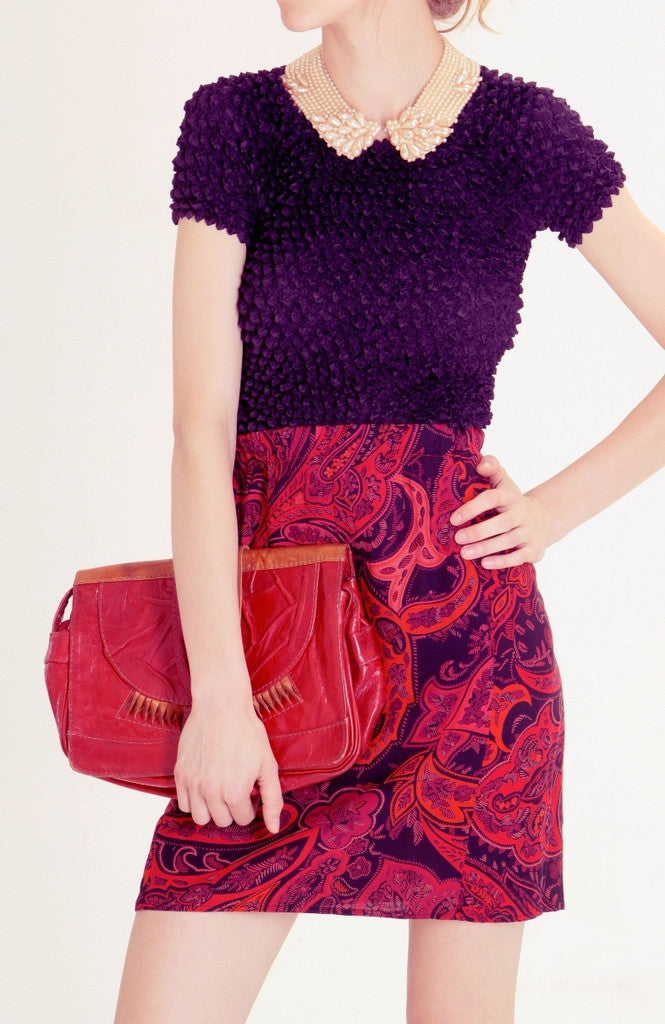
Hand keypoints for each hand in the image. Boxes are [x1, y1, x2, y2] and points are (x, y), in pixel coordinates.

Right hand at [174, 691, 283, 833]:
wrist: (220, 706)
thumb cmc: (247, 733)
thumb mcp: (268, 765)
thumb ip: (272, 799)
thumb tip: (273, 829)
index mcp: (235, 793)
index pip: (243, 819)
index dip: (250, 804)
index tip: (250, 788)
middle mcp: (211, 793)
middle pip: (222, 821)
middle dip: (232, 808)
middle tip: (236, 787)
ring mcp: (193, 784)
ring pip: (200, 818)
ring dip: (212, 809)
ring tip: (220, 790)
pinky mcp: (180, 774)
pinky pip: (183, 803)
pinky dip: (194, 800)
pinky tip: (205, 784)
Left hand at [449, 454, 550, 568]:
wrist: (543, 518)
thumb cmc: (510, 500)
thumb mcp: (502, 481)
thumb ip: (491, 467)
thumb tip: (480, 464)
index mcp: (510, 496)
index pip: (492, 498)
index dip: (473, 507)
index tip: (454, 519)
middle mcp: (521, 513)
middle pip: (502, 523)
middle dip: (479, 532)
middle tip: (458, 538)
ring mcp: (528, 532)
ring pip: (508, 541)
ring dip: (486, 548)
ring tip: (464, 553)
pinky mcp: (534, 549)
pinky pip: (518, 557)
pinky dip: (502, 561)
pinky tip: (484, 563)